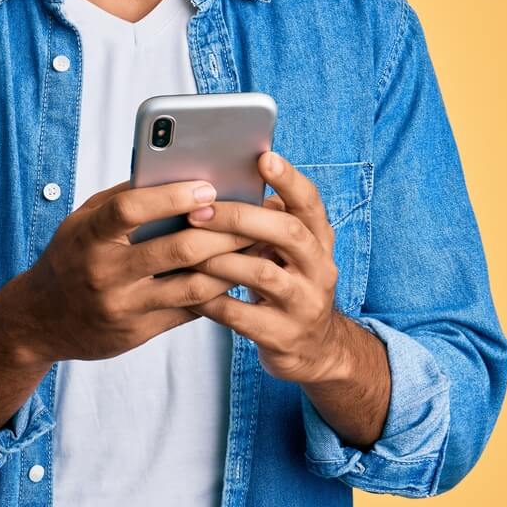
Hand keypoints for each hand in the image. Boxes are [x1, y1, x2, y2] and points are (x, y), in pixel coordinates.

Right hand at [0, 177, 257, 366]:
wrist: (37, 322)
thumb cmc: (70, 257)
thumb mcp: (82, 223)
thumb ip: (122, 200)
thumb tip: (176, 173)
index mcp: (87, 237)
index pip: (129, 210)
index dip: (172, 196)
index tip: (207, 187)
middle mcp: (103, 273)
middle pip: (176, 249)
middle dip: (222, 231)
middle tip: (252, 216)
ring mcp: (122, 307)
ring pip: (192, 285)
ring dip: (230, 263)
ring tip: (255, 245)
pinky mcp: (137, 333)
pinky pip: (189, 311)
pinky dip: (216, 291)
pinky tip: (235, 274)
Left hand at [188, 151, 359, 383]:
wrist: (314, 349)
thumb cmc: (286, 284)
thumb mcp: (287, 252)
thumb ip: (265, 223)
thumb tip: (215, 185)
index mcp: (319, 240)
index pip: (310, 203)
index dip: (289, 180)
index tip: (264, 157)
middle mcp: (320, 268)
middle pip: (288, 233)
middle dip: (241, 218)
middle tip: (199, 211)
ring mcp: (304, 304)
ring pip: (263, 274)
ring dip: (220, 259)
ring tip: (186, 249)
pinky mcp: (283, 336)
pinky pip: (241, 315)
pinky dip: (211, 300)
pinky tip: (187, 290)